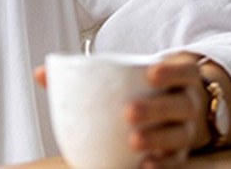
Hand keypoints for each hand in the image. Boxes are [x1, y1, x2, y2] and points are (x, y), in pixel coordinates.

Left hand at [33, 52, 209, 168]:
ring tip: (133, 140)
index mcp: (179, 78)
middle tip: (128, 112)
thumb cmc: (143, 88)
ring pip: (178, 135)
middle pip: (180, 105)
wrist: (178, 108)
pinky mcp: (181, 154)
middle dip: (156, 108)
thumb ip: (89, 71)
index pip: (183, 71)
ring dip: (157, 139)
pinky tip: (143, 165)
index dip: (170, 71)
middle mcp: (188, 103)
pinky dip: (161, 164)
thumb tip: (42, 74)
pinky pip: (175, 161)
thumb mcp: (129, 73)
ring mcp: (187, 130)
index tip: (149, 73)